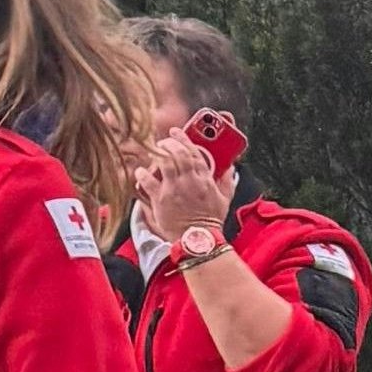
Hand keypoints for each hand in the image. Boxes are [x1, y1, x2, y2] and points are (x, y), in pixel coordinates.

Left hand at [129, 132, 229, 247]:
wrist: (198, 239)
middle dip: (169, 143)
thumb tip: (230, 168)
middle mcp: (190, 181)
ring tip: (153, 152)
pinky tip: (140, 171)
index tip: (176, 132)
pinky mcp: (160, 199)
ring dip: (157, 154)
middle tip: (163, 142)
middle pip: (178, 153)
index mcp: (205, 180)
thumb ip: (227, 182)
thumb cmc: (210, 221)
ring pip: (164, 163)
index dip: (184, 139)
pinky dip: (142, 174)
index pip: (195, 152)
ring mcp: (174, 189)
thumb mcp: (224, 200)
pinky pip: (148, 181)